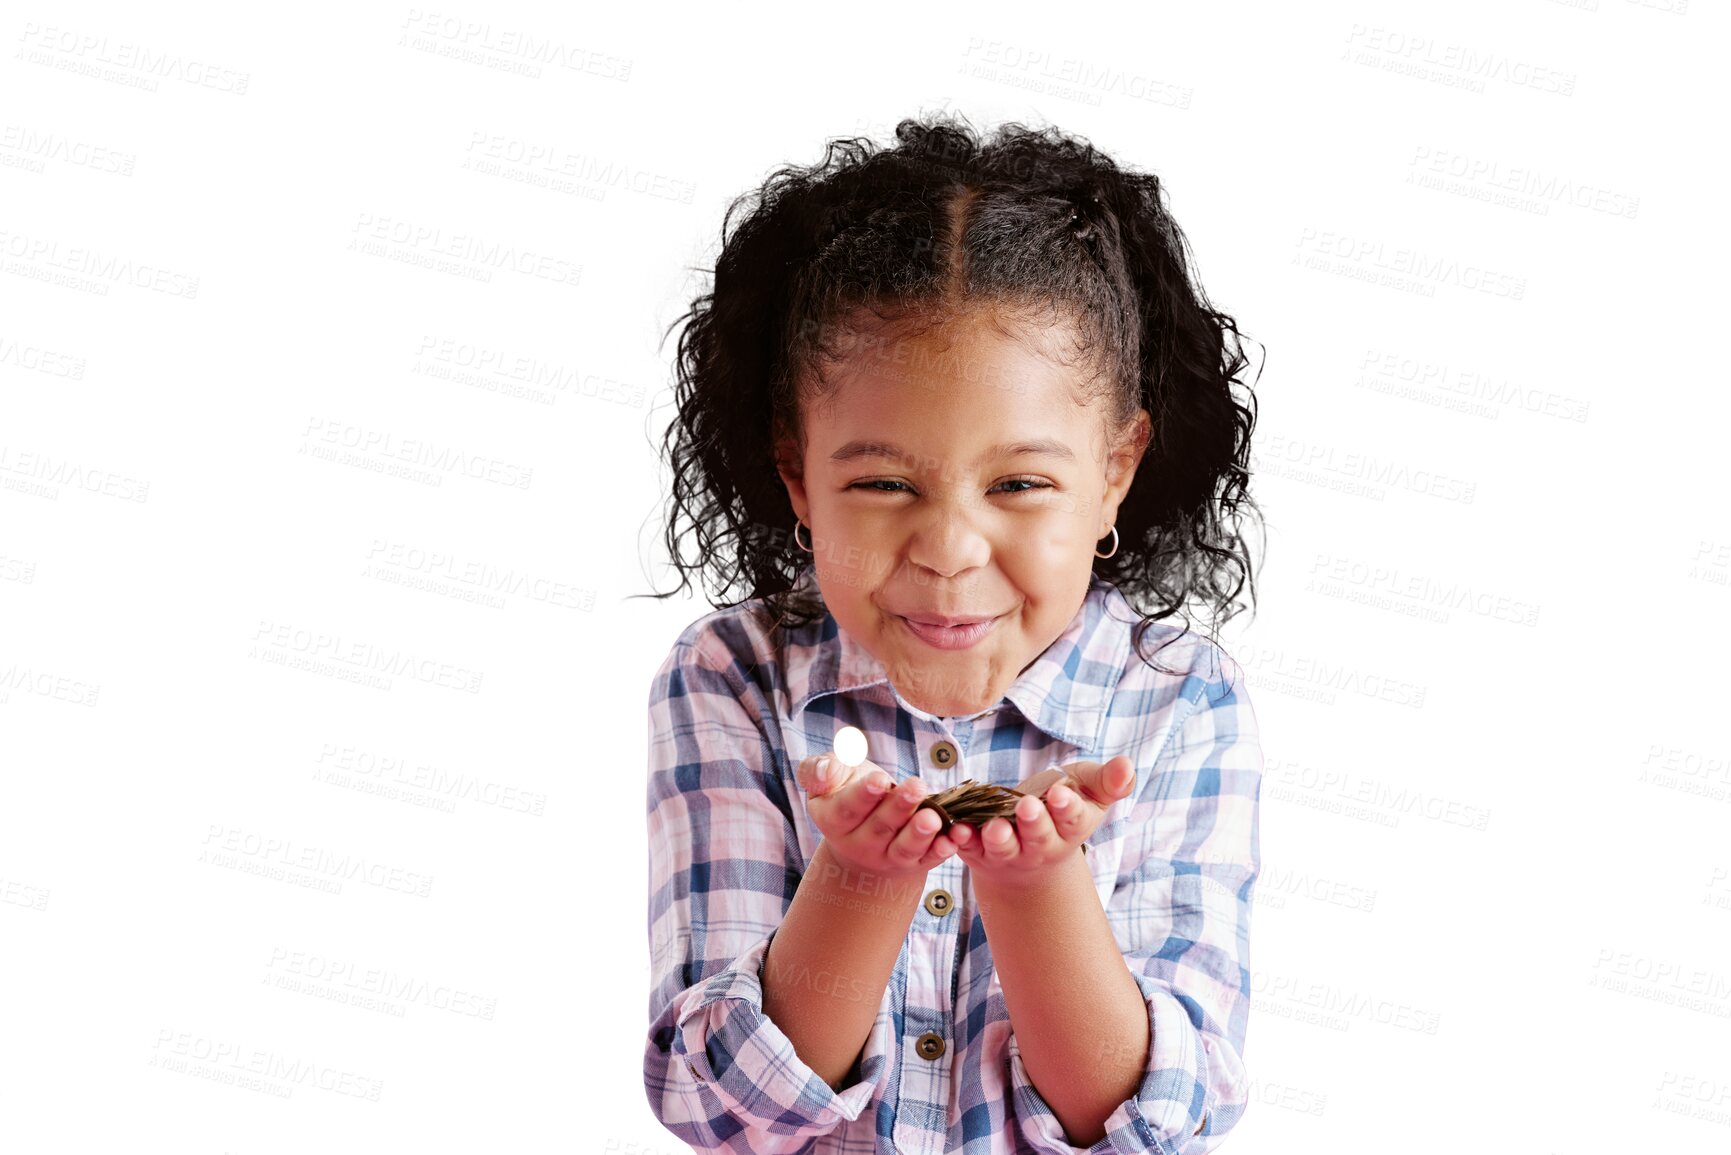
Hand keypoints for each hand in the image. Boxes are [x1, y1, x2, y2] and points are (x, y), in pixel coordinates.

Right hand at [794, 753, 963, 880]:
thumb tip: (825, 772)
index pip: (848, 808)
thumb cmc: (845, 791)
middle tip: (916, 786)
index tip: (880, 781)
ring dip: (920, 833)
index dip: (864, 795)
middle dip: (899, 807)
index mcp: (833, 820)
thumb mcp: (828, 777)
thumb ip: (819, 770)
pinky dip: (942, 851)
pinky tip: (953, 839)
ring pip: (904, 848)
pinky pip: (928, 859)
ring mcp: (888, 857)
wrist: (861, 831)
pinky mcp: (914, 863)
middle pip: (880, 826)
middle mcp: (859, 844)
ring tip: (933, 817)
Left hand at [950, 755, 1136, 887]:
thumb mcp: (1090, 793)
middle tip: (1028, 807)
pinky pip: (968, 847)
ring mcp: (1009, 851)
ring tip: (994, 828)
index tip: (1060, 794)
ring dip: (998, 838)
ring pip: (1003, 847)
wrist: (1032, 856)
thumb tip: (1128, 765)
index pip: (1072, 819)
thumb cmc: (1063, 810)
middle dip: (1034, 823)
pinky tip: (955, 829)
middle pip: (1039, 836)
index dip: (1067, 807)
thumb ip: (1109, 781)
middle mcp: (1042, 845)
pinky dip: (961, 839)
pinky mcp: (979, 851)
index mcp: (1071, 828)